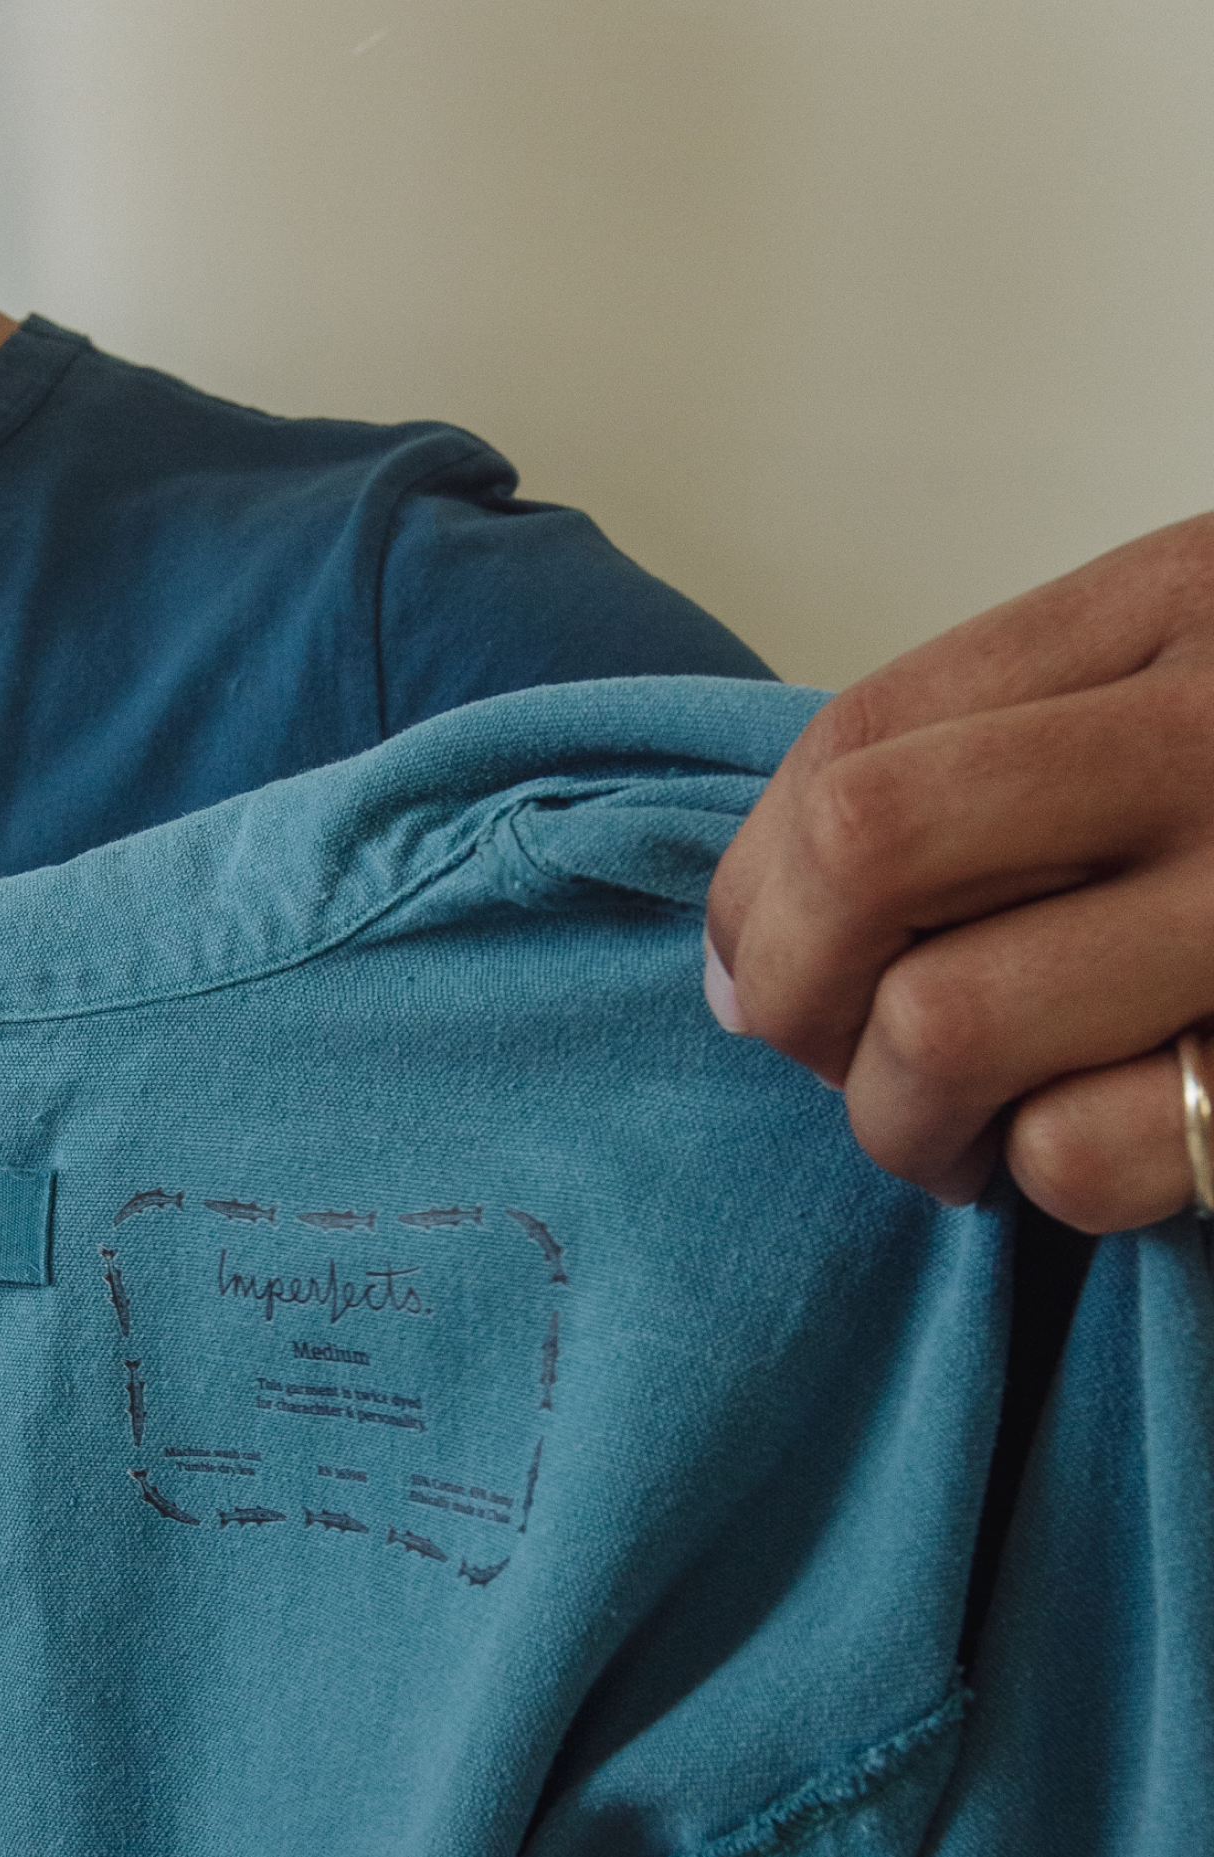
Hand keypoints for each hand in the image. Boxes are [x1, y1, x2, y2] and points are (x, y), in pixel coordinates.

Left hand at [705, 514, 1213, 1231]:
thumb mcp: (1208, 668)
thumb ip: (1020, 746)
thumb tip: (762, 941)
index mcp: (1184, 606)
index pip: (864, 738)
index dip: (754, 880)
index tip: (755, 965)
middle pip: (869, 855)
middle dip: (791, 989)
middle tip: (821, 1053)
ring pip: (950, 1028)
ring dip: (899, 1121)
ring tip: (947, 1135)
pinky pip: (1088, 1154)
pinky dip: (1043, 1183)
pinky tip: (1075, 1158)